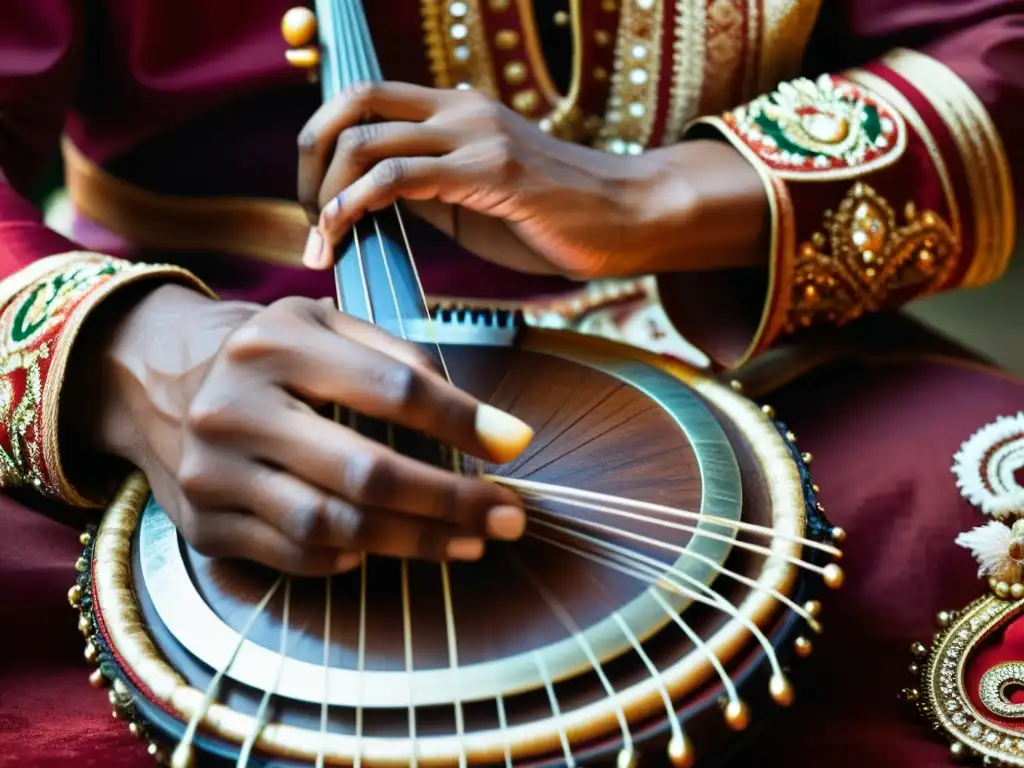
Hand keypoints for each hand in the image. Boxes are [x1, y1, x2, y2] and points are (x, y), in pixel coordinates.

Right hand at [82, 285, 532, 575]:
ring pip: (334, 528)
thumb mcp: (321, 324)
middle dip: (452, 502)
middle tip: (509, 517)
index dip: (463, 422)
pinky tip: (387, 547)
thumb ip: (397, 357)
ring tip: (469, 543)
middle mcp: (237, 409)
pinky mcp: (203, 525)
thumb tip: (485, 424)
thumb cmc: (264, 352)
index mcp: (278, 343)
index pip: (393, 389)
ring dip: (415, 542)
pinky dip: (352, 558)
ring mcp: (213, 474)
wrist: (151, 379)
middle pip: (366, 473)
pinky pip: (297, 557)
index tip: (514, 444)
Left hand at [296, 81, 666, 279]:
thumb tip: (368, 201)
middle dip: (309, 156)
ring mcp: (475, 134)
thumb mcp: (476, 200)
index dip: (323, 136)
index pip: (366, 97)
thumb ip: (427, 189)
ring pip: (364, 138)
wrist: (628, 218)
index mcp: (456, 110)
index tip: (311, 194)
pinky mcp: (489, 171)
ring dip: (323, 193)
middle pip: (352, 101)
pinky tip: (340, 235)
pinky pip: (395, 177)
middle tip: (305, 214)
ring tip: (318, 240)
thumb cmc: (557, 217)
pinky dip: (352, 206)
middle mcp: (460, 108)